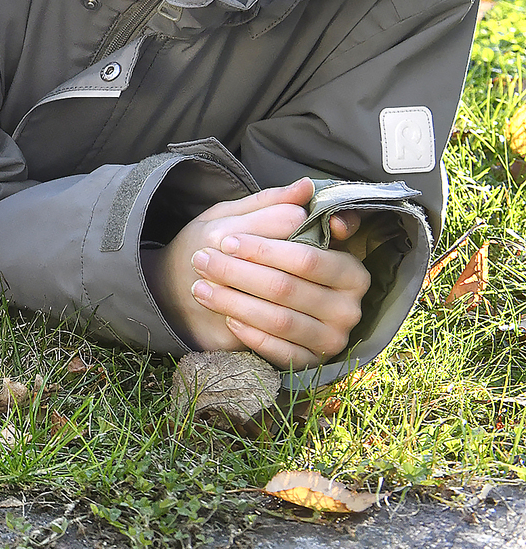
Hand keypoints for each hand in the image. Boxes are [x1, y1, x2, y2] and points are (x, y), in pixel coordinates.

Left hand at [151, 180, 370, 368]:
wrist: (221, 300)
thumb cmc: (240, 254)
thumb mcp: (249, 221)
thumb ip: (276, 206)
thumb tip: (304, 187)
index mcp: (346, 267)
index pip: (307, 259)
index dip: (264, 250)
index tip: (226, 241)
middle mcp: (348, 304)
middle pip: (288, 288)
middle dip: (239, 274)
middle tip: (203, 261)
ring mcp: (332, 337)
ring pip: (280, 320)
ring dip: (235, 302)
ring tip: (201, 287)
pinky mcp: (312, 362)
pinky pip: (281, 352)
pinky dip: (250, 333)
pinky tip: (227, 317)